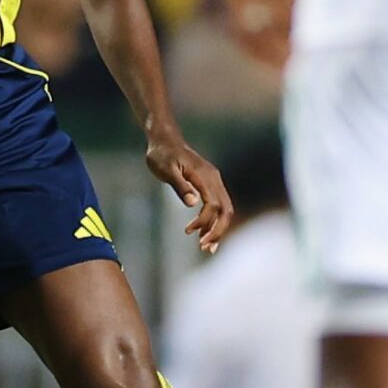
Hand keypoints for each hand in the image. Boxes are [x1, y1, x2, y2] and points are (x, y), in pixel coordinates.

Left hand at [147, 122, 234, 254]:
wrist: (164, 139)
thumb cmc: (161, 154)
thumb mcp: (165, 169)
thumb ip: (180, 186)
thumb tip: (193, 203)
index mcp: (204, 176)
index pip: (213, 205)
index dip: (204, 221)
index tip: (188, 231)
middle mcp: (214, 179)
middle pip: (226, 210)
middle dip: (218, 231)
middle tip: (204, 248)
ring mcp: (213, 181)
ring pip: (225, 209)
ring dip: (218, 229)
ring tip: (206, 247)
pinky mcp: (209, 183)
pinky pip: (218, 204)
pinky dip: (214, 220)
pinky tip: (204, 233)